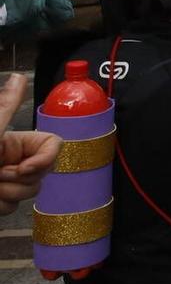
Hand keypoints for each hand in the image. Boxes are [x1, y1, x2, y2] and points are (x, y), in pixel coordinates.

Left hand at [0, 73, 59, 216]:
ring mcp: (5, 181)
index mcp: (13, 142)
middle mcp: (12, 160)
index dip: (46, 158)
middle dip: (21, 179)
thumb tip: (18, 77)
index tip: (25, 167)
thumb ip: (6, 108)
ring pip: (29, 191)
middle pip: (43, 171)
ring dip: (7, 193)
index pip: (52, 145)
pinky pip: (12, 207)